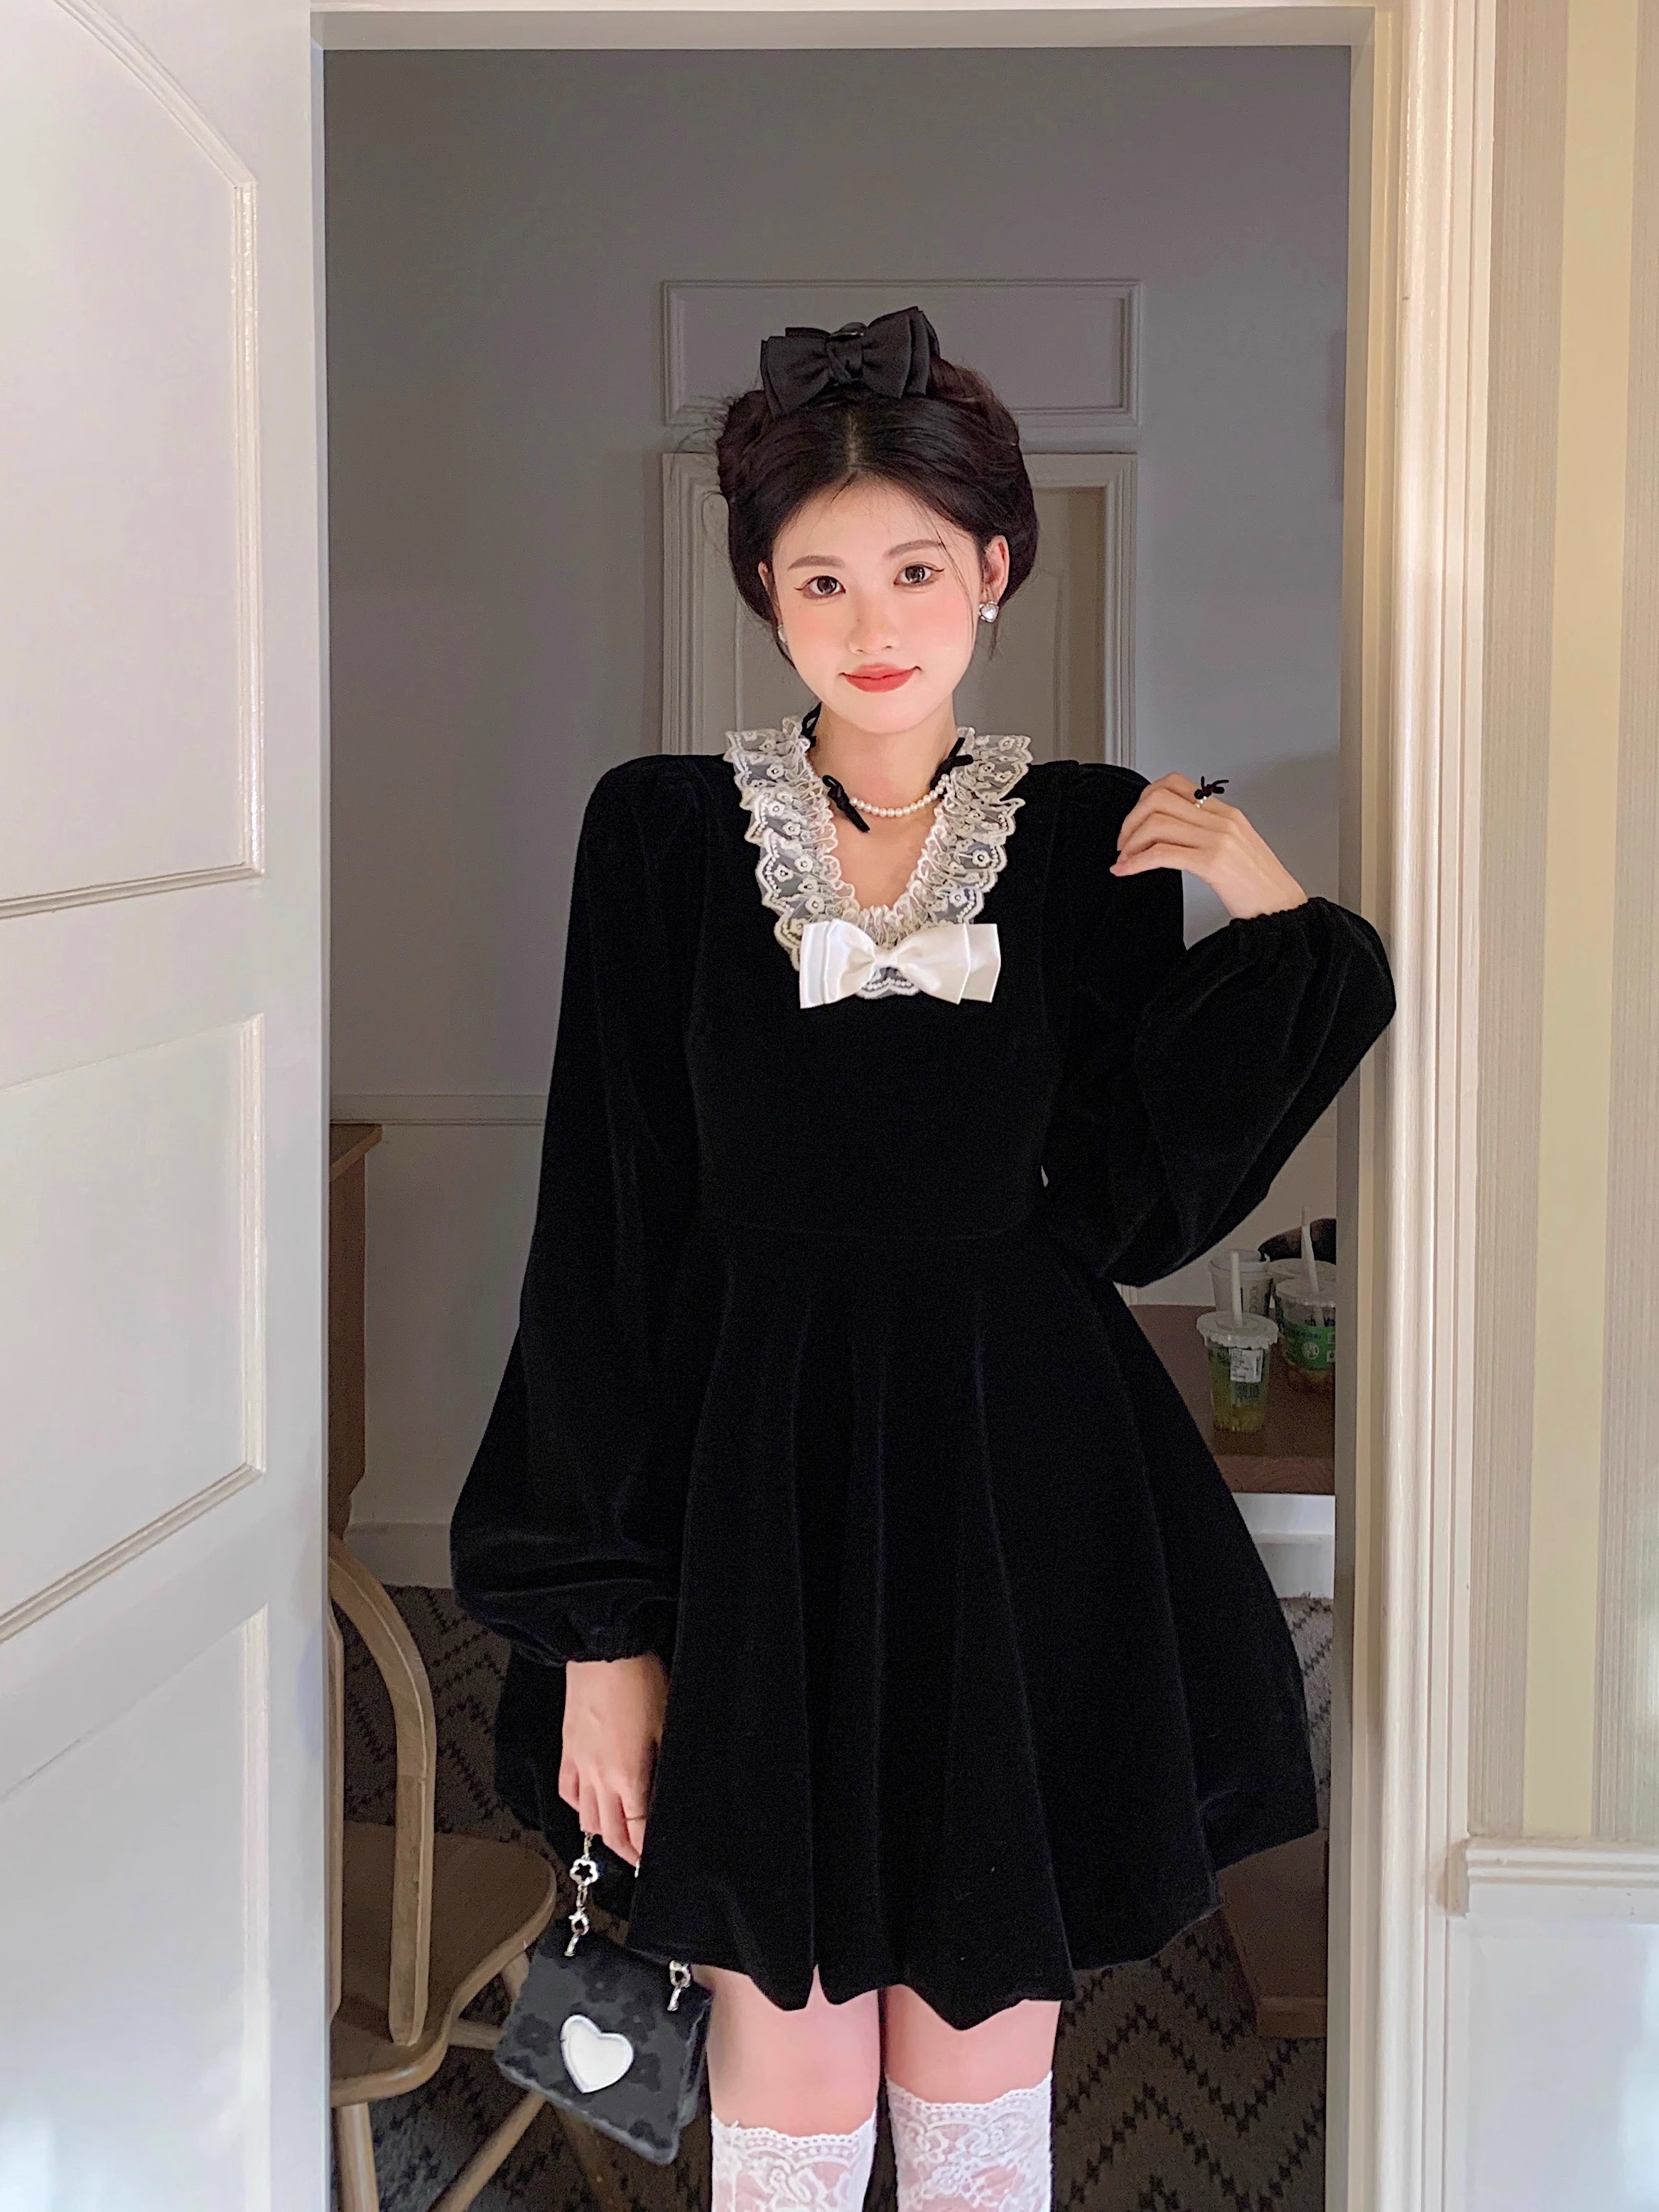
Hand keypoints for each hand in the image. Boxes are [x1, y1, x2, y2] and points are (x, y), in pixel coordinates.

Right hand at [560, 1652, 667, 1868]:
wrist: (604, 1650)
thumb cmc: (640, 1680)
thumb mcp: (667, 1727)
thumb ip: (665, 1769)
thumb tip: (667, 1797)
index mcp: (627, 1777)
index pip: (637, 1832)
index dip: (646, 1853)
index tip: (655, 1862)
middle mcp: (598, 1778)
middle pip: (609, 1833)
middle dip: (626, 1853)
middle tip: (639, 1859)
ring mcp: (579, 1764)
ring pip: (585, 1818)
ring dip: (603, 1833)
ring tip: (618, 1836)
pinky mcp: (567, 1748)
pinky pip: (567, 1791)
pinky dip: (578, 1806)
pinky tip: (588, 1804)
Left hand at [1110, 773, 1307, 919]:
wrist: (1282, 909)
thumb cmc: (1259, 885)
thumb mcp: (1235, 848)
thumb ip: (1207, 833)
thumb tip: (1171, 834)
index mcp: (1226, 813)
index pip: (1175, 784)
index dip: (1145, 799)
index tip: (1135, 822)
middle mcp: (1221, 820)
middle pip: (1159, 798)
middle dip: (1131, 820)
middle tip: (1124, 844)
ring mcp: (1218, 839)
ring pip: (1156, 823)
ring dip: (1130, 843)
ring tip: (1125, 861)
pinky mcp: (1213, 863)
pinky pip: (1162, 854)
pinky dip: (1136, 863)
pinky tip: (1126, 872)